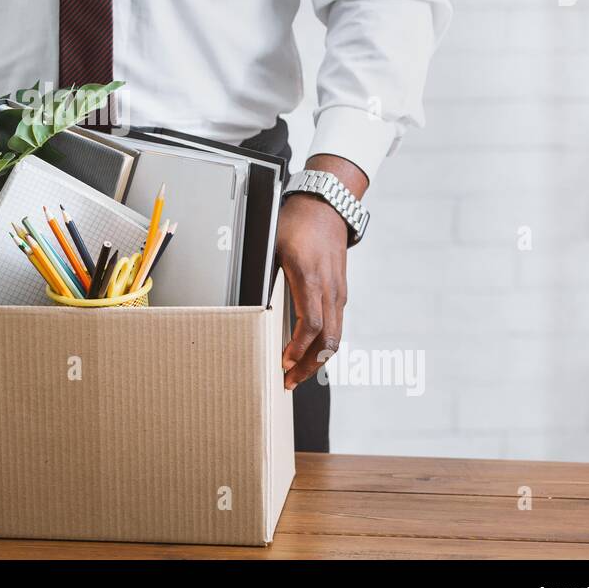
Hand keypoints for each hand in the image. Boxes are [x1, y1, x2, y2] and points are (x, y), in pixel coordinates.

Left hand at [277, 154, 367, 389]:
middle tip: (288, 381)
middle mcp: (329, 289)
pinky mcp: (340, 291)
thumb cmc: (296, 223)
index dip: (298, 348)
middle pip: (328, 339)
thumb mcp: (273, 245)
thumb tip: (247, 301)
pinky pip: (336, 324)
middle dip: (309, 365)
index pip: (310, 323)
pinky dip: (324, 343)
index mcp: (310, 278)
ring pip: (336, 335)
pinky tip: (309, 351)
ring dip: (317, 359)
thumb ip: (265, 273)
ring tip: (297, 373)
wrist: (327, 206)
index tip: (283, 362)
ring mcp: (338, 291)